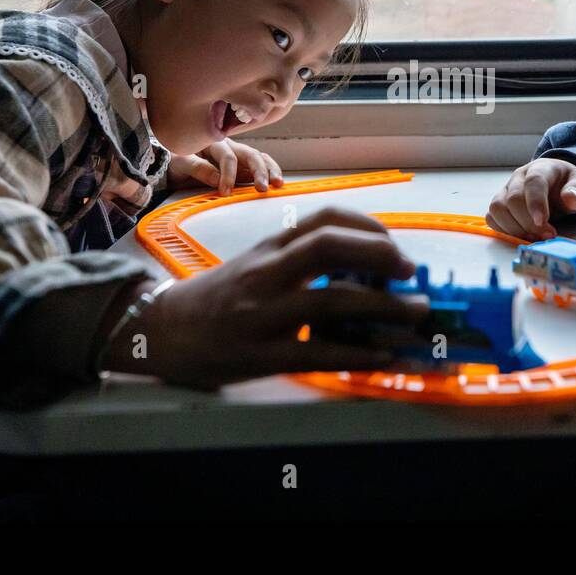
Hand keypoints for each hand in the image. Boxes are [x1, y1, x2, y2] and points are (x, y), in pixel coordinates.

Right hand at [127, 207, 426, 387]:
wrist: (160, 331)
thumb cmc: (217, 297)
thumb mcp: (256, 263)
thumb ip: (300, 258)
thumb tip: (367, 266)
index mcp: (270, 247)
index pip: (324, 218)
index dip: (368, 227)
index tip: (396, 245)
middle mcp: (267, 272)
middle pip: (330, 246)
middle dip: (381, 255)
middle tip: (412, 273)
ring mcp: (263, 313)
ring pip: (332, 299)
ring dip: (384, 306)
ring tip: (415, 313)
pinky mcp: (261, 353)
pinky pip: (318, 351)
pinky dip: (358, 353)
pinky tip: (383, 355)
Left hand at [167, 138, 283, 194]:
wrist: (175, 165)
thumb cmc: (177, 161)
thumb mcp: (181, 163)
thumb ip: (198, 168)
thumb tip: (217, 179)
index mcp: (214, 142)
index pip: (228, 157)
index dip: (228, 175)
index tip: (225, 192)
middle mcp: (230, 146)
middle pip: (250, 154)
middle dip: (259, 171)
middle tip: (262, 188)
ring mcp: (239, 156)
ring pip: (260, 158)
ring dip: (270, 170)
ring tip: (278, 184)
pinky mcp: (243, 167)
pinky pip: (260, 166)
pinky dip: (270, 172)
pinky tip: (277, 182)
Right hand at [486, 158, 575, 239]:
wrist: (557, 183)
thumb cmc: (567, 185)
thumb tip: (571, 200)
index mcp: (540, 169)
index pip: (533, 182)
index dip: (536, 203)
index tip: (543, 223)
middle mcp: (519, 178)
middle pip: (513, 199)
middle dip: (528, 223)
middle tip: (546, 235)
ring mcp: (506, 190)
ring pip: (497, 208)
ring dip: (514, 228)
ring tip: (533, 237)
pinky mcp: (500, 204)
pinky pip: (492, 217)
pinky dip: (504, 230)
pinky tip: (522, 235)